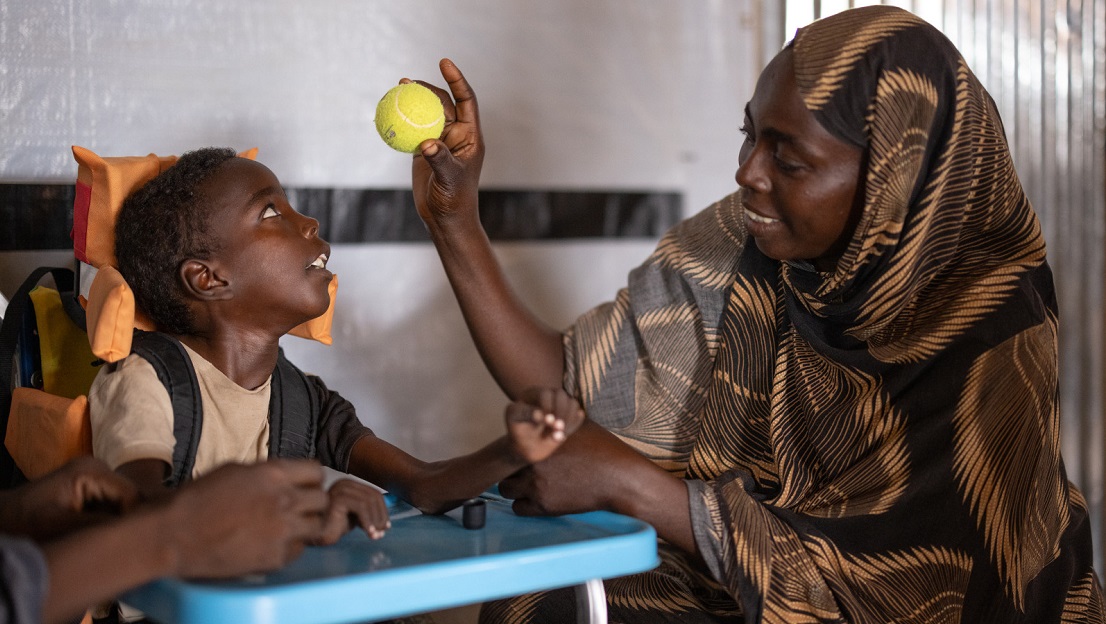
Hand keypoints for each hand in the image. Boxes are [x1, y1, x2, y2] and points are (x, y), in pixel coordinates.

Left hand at [0, 456, 137, 539]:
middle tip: (122, 545)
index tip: (129, 544)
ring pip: (124, 502)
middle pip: (131, 496)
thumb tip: (131, 535)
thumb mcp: (60, 527)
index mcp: (90, 471)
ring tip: (112, 542)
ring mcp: (95, 475)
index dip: (134, 520)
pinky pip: (113, 504)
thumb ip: (97, 527)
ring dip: (119, 522)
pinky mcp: (92, 486)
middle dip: (128, 521)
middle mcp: (98, 467)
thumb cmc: (25, 522)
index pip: (132, 494)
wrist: (3, 517)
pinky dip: (111, 521)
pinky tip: (102, 536)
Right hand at [166, 459, 329, 577]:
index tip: (303, 485)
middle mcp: (284, 500)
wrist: (174, 535)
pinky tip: (273, 542)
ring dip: (306, 525)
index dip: (310, 479)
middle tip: (298, 507)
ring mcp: (283, 530)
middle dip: (312, 502)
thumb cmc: (197, 499)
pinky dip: (291, 546)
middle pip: (322, 499)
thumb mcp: (234, 470)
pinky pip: (300, 549)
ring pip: (318, 526)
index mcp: (274, 474)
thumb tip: (284, 476)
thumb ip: (266, 472)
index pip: (316, 471)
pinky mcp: (276, 556)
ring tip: (288, 526)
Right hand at [314, 478, 390, 544]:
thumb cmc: (332, 528)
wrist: (313, 536)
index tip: (386, 526)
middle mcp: (344, 483)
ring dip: (376, 520)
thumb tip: (386, 523)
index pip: (374, 494)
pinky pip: (361, 507)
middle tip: (382, 533)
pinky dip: (368, 521)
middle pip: (373, 496)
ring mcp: (339, 489)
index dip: (383, 510)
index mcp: (349, 485)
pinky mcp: (336, 498)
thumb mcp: (354, 518)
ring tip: (375, 535)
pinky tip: (369, 533)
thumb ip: (368, 514)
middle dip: (381, 516)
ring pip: (369, 501)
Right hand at [410, 58, 484, 227]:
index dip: (456, 79)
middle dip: (428, 88)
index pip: (466, 100)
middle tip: (407, 82)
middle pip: (443, 102)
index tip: (443, 62)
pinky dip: (401, 121)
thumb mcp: (449, 178)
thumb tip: (428, 143)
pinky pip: (412, 129)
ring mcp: (440, 142)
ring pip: (426, 114)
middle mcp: (456, 135)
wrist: (445, 218)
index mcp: (469, 136)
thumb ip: (440, 159)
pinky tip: (386, 113)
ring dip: (413, 102)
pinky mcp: (424, 151)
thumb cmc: (455, 200)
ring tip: (397, 89)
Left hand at [499, 420, 654, 516]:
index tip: (522, 454)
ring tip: (530, 486)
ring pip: (506, 490)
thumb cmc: (603, 449)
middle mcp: (534, 463)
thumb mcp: (579, 425)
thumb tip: (548, 414)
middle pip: (505, 468)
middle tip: (524, 471)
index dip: (515, 450)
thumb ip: (558, 422)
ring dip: (515, 488)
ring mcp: (538, 485)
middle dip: (512, 469)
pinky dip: (525, 504)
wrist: (619, 478)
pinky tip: (538, 498)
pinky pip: (518, 508)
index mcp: (540, 441)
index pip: (510, 445)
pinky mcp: (545, 506)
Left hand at [506, 388, 585, 463]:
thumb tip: (541, 414)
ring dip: (569, 419)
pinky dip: (574, 423)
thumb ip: (525, 414)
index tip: (546, 422)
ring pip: (573, 403)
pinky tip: (563, 434)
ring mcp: (560, 405)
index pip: (545, 394)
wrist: (525, 445)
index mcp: (533, 393)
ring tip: (559, 435)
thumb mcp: (514, 419)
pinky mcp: (569, 416)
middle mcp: (549, 396)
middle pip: (561, 394)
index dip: (548, 407)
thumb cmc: (517, 429)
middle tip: (558, 427)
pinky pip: (578, 414)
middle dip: (561, 411)